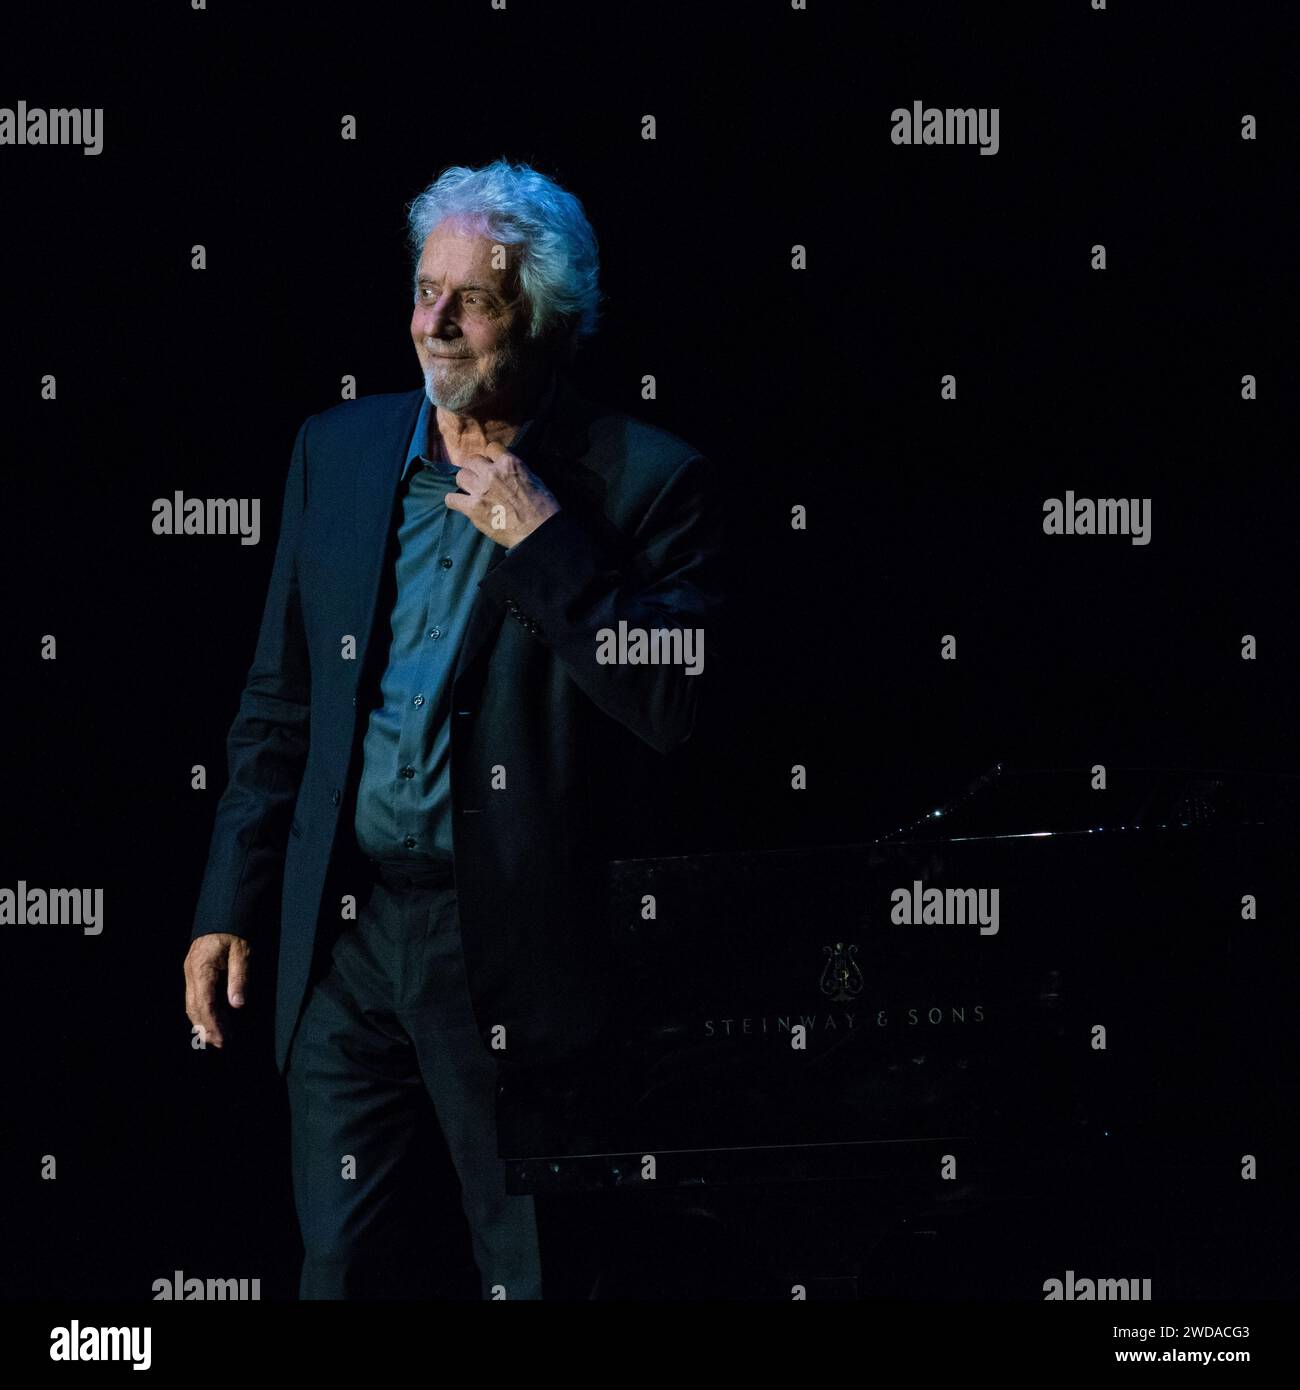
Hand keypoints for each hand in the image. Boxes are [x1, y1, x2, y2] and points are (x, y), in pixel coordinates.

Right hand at [184, 933, 250, 1048]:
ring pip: (191, 1005)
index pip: (205, 1004)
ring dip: (203, 1023)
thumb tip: (237, 1005)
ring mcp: (190, 973)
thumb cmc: (235, 932)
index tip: (224, 1040)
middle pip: (195, 1008)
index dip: (214, 1024)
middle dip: (208, 1028)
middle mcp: (191, 973)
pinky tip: (214, 1021)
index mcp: (202, 968)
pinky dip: (202, 1012)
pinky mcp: (193, 973)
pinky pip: (194, 998)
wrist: (223, 913)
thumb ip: (239, 978)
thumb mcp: (242, 952)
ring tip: (219, 1038)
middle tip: (223, 1044)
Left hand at [443, 441, 560, 546]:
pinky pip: (451, 499)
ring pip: (460, 476)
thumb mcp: (534, 480)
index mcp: (509, 463)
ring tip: (472, 492)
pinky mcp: (472, 508)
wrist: (538, 533)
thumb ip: (517, 472)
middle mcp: (491, 472)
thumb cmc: (543, 508)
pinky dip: (454, 501)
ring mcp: (480, 490)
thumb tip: (508, 471)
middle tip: (481, 480)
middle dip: (476, 469)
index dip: (491, 458)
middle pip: (472, 460)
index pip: (491, 448)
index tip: (493, 466)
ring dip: (466, 484)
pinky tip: (461, 505)